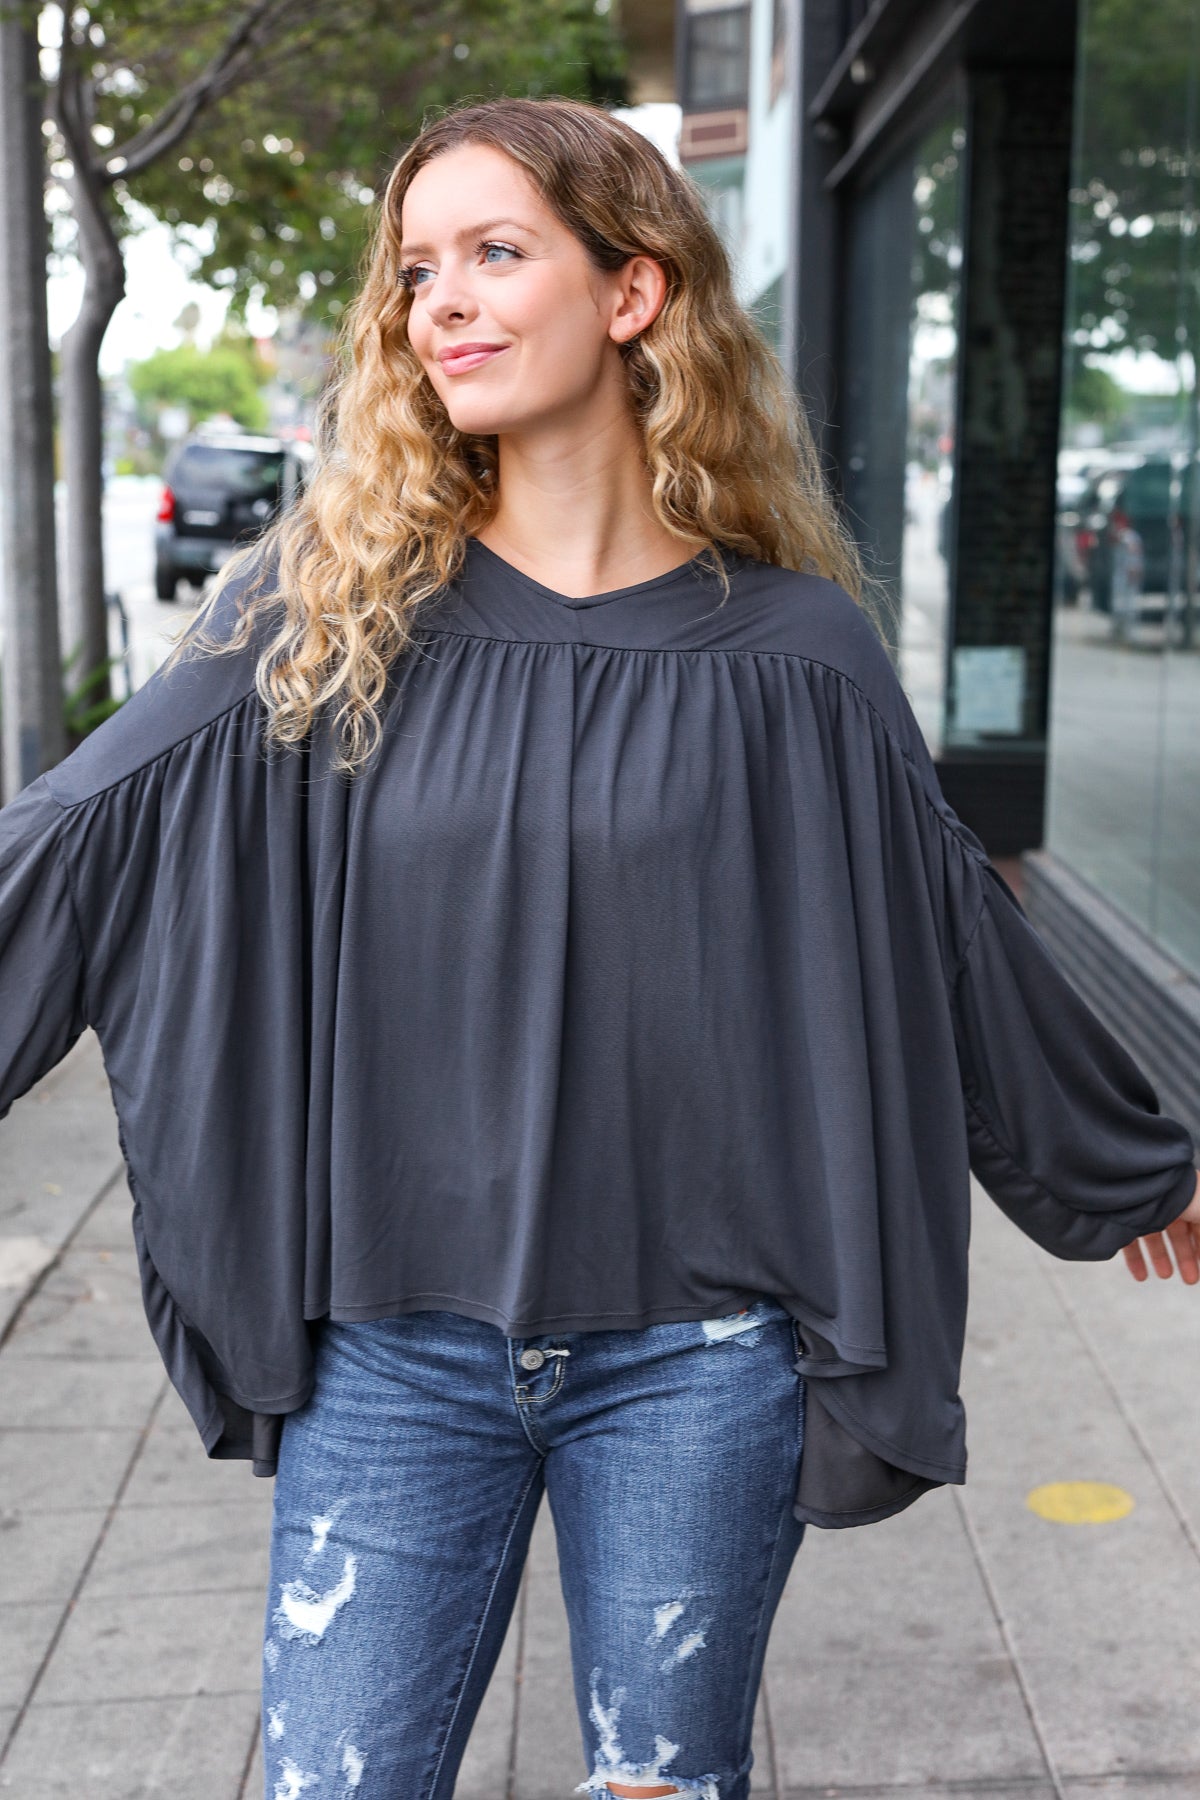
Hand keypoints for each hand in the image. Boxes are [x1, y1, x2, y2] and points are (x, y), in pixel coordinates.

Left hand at [1122, 1168, 1199, 1283]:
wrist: (1146, 1185)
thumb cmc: (1183, 1195)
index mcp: (1191, 1199)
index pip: (1198, 1225)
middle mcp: (1168, 1202)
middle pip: (1178, 1233)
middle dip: (1185, 1257)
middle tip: (1190, 1278)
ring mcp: (1146, 1208)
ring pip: (1154, 1237)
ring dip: (1161, 1258)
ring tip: (1165, 1275)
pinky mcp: (1125, 1217)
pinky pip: (1130, 1241)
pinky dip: (1136, 1260)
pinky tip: (1141, 1275)